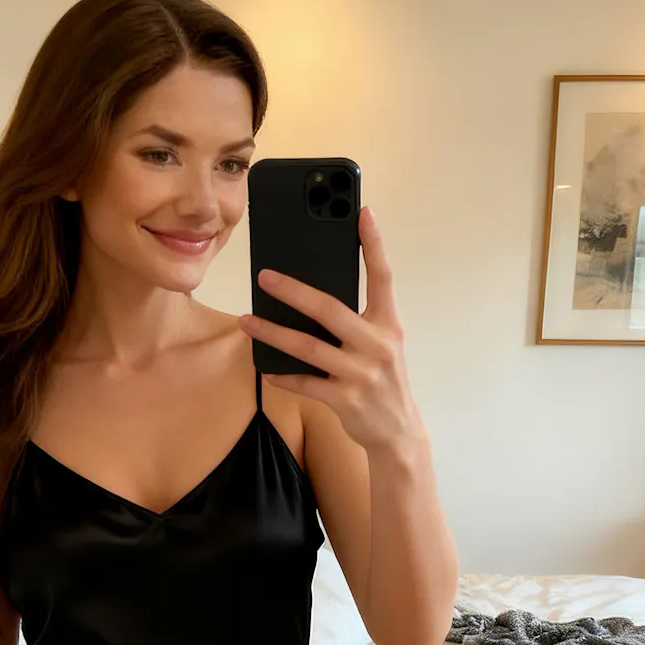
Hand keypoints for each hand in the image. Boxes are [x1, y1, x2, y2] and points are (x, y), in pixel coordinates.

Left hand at [238, 204, 420, 452]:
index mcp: (388, 324)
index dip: (374, 243)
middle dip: (294, 291)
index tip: (362, 212)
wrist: (398, 432)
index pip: (383, 276)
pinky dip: (283, 375)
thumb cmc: (383, 380)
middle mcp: (378, 345)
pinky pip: (306, 383)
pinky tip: (265, 366)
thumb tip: (313, 294)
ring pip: (309, 347)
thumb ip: (358, 320)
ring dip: (273, 333)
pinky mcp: (346, 400)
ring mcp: (361, 374)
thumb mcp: (382, 345)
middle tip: (264, 276)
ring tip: (246, 320)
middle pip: (330, 309)